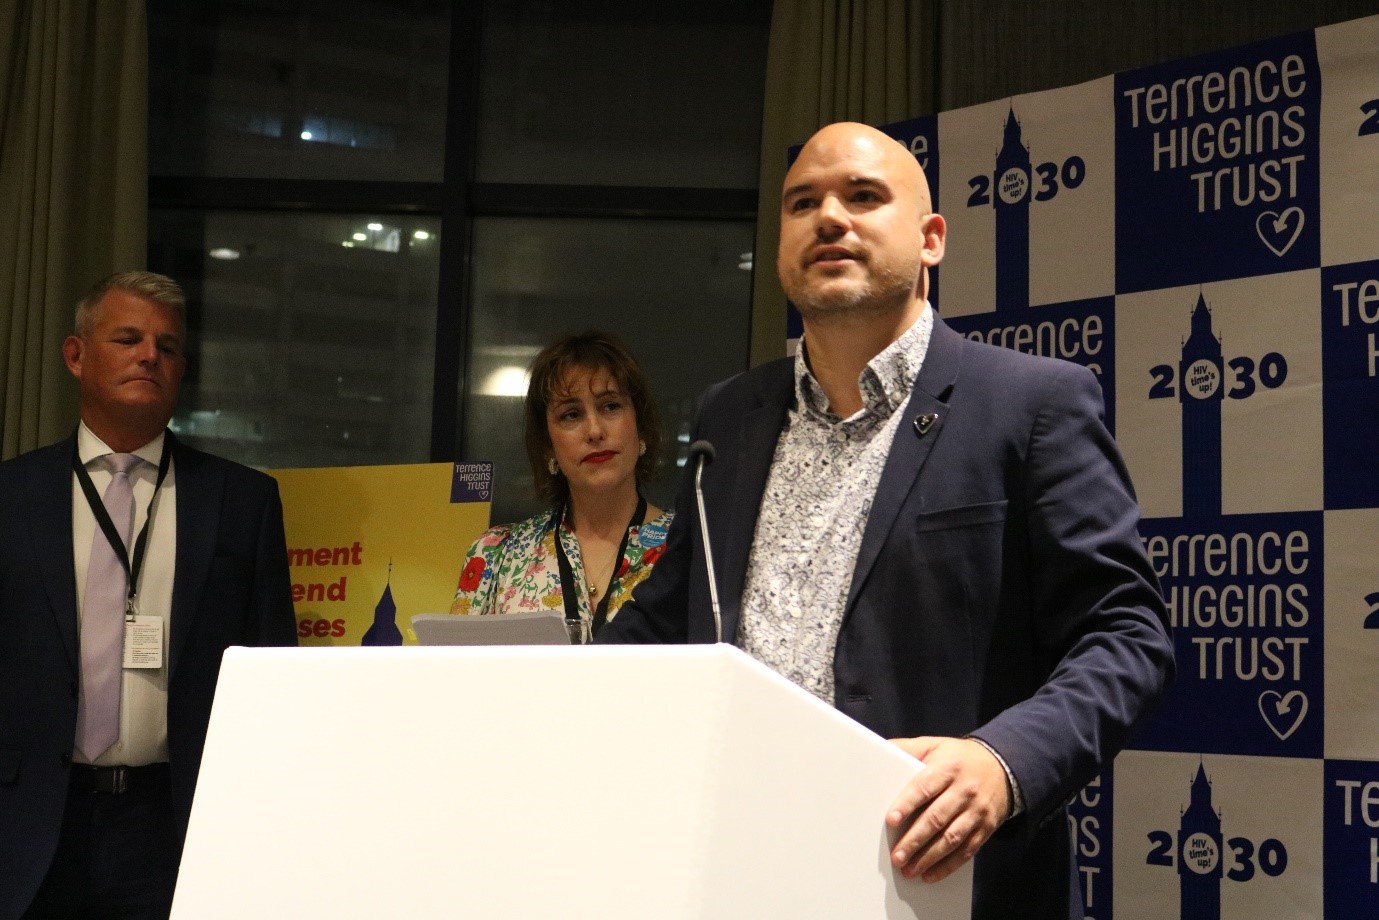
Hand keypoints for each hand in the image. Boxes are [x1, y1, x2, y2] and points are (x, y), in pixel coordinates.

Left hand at [885, 736, 1011, 882]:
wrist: (1002, 767)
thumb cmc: (958, 758)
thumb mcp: (935, 745)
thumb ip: (908, 748)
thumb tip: (880, 749)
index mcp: (948, 768)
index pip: (924, 787)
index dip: (907, 804)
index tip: (891, 820)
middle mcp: (964, 790)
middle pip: (937, 818)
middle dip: (915, 839)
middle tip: (897, 856)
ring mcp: (976, 811)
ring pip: (951, 838)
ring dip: (929, 857)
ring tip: (909, 869)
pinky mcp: (985, 828)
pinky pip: (966, 850)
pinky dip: (948, 865)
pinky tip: (931, 875)